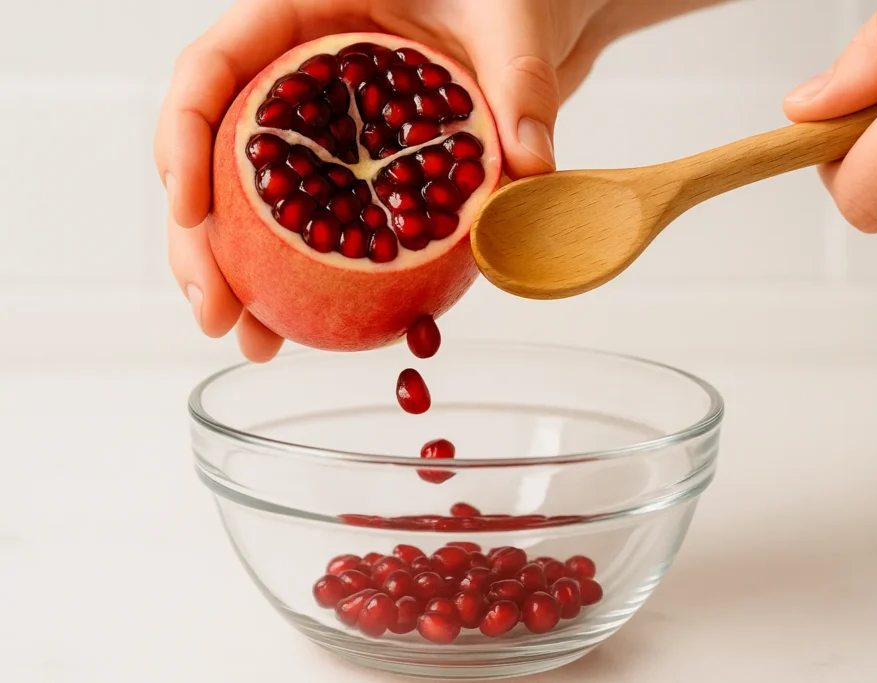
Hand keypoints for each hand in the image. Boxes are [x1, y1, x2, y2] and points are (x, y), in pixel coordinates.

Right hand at [154, 0, 618, 360]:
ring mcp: (317, 131)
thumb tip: (529, 165)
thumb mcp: (505, 21)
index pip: (214, 67)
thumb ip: (519, 82)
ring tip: (254, 341)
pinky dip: (303, 278)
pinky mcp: (349, 172)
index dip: (184, 138)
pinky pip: (312, 225)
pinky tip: (301, 329)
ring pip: (250, 202)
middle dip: (200, 239)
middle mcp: (294, 78)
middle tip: (217, 310)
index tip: (189, 210)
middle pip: (215, 153)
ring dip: (240, 276)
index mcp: (304, 17)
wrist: (520, 21)